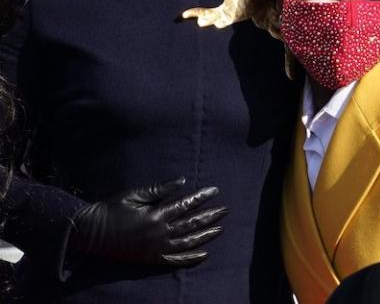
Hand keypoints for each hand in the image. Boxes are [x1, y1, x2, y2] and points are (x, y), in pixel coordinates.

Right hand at [70, 178, 226, 266]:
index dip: (201, 197)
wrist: (91, 233)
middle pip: (191, 224)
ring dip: (206, 235)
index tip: (215, 191)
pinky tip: (204, 254)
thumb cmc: (112, 208)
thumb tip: (182, 180)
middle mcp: (159, 234)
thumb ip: (160, 189)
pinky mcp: (151, 260)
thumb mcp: (135, 194)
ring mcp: (156, 249)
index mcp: (156, 215)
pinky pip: (176, 261)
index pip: (185, 205)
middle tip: (225, 210)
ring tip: (220, 228)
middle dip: (210, 216)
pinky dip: (192, 258)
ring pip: (188, 243)